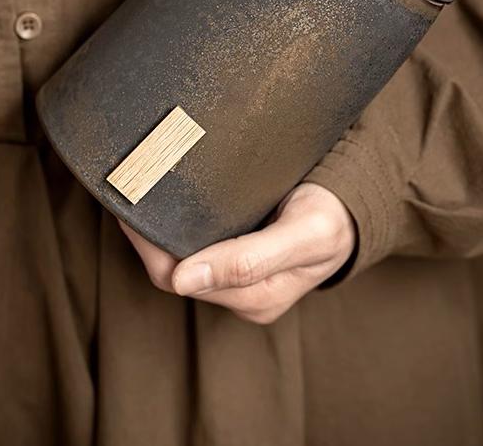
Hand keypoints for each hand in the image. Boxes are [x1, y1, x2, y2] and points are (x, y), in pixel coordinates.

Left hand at [118, 182, 356, 323]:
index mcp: (254, 297)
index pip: (178, 276)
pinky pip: (194, 242)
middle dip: (145, 234)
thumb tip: (184, 280)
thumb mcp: (304, 236)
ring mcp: (237, 274)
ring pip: (180, 256)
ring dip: (158, 227)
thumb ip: (250, 260)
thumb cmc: (333, 220)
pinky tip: (166, 197)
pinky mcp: (238, 254)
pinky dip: (175, 221)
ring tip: (140, 186)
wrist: (355, 210)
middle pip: (172, 268)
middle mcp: (240, 291)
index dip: (146, 243)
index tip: (127, 201)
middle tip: (126, 185)